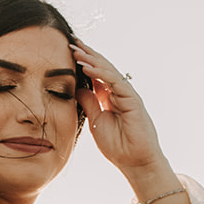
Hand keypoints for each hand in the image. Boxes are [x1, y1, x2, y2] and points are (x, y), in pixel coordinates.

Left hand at [71, 41, 164, 173]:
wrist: (134, 162)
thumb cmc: (117, 146)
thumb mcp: (95, 121)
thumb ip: (89, 103)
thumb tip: (77, 87)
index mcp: (110, 97)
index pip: (96, 74)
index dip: (84, 62)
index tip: (69, 51)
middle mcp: (119, 92)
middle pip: (102, 68)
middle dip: (87, 54)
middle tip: (71, 41)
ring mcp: (127, 94)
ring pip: (108, 71)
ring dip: (91, 60)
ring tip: (76, 50)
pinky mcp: (133, 100)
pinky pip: (115, 82)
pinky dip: (101, 74)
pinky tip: (87, 67)